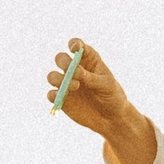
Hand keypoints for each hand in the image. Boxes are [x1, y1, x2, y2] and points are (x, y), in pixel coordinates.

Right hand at [48, 37, 156, 163]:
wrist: (111, 119)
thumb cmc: (112, 97)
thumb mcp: (107, 85)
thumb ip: (91, 78)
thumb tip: (75, 72)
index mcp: (88, 60)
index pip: (77, 46)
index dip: (74, 44)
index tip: (75, 49)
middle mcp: (75, 69)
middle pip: (61, 58)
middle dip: (63, 62)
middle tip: (72, 71)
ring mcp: (67, 84)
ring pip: (52, 76)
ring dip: (58, 79)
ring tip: (75, 86)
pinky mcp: (62, 99)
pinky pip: (51, 94)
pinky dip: (54, 95)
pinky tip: (62, 97)